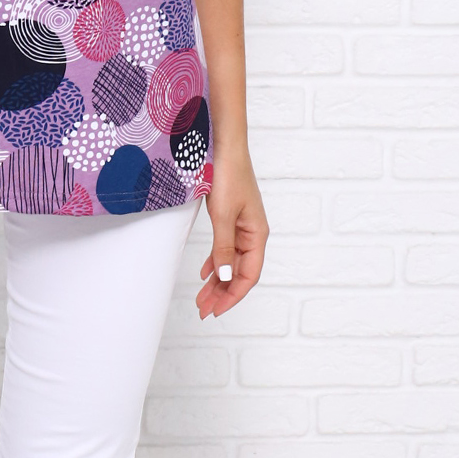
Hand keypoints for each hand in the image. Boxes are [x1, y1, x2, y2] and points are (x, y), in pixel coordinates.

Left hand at [197, 148, 267, 320]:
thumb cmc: (228, 176)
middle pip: (239, 272)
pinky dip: (216, 262)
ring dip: (217, 281)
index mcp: (257, 235)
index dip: (233, 295)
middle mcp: (253, 234)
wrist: (225, 147)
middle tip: (203, 310)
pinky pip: (226, 248)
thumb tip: (224, 276)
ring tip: (202, 297)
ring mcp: (242, 226)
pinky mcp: (232, 218)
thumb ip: (223, 247)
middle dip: (222, 293)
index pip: (249, 275)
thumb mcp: (223, 215)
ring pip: (231, 262)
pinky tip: (206, 272)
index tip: (216, 310)